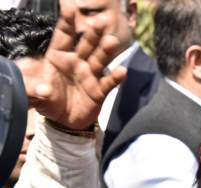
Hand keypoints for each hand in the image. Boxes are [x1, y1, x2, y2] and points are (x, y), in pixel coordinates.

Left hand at [16, 3, 126, 129]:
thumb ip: (37, 91)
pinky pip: (109, 82)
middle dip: (93, 33)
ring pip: (99, 59)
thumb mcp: (38, 96)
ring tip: (112, 42)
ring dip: (105, 51)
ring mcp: (90, 75)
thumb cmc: (50, 101)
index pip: (63, 36)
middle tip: (100, 22)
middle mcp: (77, 62)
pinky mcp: (99, 90)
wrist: (65, 121)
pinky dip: (116, 78)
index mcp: (58, 57)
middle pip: (86, 44)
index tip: (69, 6)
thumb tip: (42, 90)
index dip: (66, 21)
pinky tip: (122, 72)